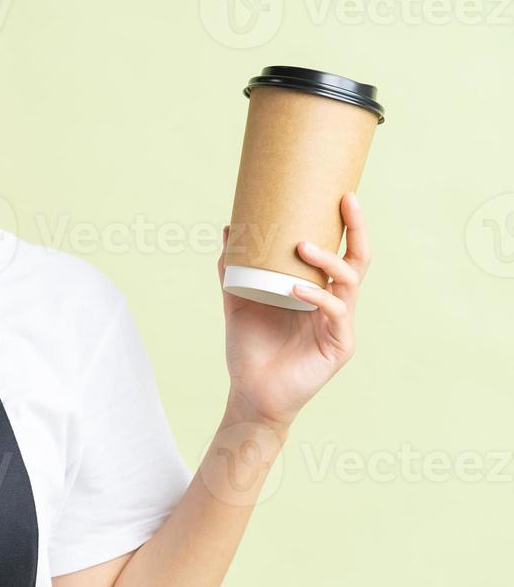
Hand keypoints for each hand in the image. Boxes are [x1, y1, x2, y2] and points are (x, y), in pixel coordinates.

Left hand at [217, 193, 369, 432]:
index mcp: (317, 291)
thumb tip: (228, 227)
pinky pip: (335, 313)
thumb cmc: (249, 347)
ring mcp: (340, 324)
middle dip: (356, 229)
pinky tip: (295, 289)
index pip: (340, 252)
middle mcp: (335, 304)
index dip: (346, 225)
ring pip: (348, 283)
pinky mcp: (339, 346)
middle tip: (346, 201)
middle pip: (358, 260)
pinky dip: (316, 297)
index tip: (342, 194)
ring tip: (302, 246)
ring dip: (328, 261)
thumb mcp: (237, 299)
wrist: (250, 392)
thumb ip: (233, 268)